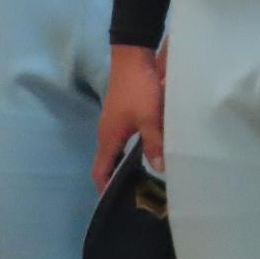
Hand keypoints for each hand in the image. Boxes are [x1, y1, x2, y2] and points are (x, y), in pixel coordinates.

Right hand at [94, 47, 163, 188]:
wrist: (132, 57)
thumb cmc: (139, 89)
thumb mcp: (150, 117)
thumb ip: (154, 142)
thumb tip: (159, 168)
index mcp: (108, 138)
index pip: (100, 171)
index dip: (104, 187)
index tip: (115, 201)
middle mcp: (107, 133)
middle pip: (108, 161)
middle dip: (117, 177)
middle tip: (137, 190)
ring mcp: (114, 122)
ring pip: (118, 148)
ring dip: (127, 161)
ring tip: (146, 173)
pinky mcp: (123, 112)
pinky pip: (125, 137)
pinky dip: (133, 147)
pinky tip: (151, 147)